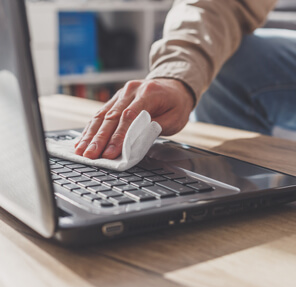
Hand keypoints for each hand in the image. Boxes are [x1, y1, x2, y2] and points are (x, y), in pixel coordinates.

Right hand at [74, 78, 193, 158]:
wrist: (175, 86)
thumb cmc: (176, 104)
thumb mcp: (175, 118)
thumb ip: (155, 128)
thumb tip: (135, 142)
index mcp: (148, 93)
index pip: (129, 116)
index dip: (118, 136)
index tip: (110, 152)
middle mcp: (131, 91)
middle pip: (112, 116)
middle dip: (99, 138)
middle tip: (89, 155)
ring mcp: (122, 93)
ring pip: (102, 115)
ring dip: (90, 135)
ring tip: (81, 150)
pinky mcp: (116, 99)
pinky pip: (101, 114)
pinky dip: (91, 128)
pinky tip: (82, 140)